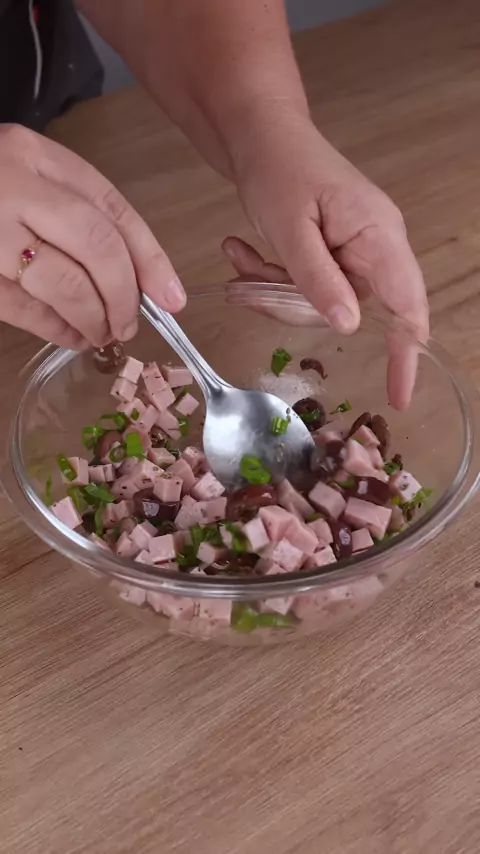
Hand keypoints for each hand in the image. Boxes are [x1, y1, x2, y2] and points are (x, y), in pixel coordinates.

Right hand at [0, 124, 185, 348]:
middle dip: (124, 296)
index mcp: (36, 156)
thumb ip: (79, 213)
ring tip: (104, 334)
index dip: (151, 260)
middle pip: (98, 247)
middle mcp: (13, 186)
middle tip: (131, 324)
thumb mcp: (30, 177)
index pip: (113, 210)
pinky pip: (23, 309)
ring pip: (64, 284)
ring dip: (94, 319)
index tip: (172, 298)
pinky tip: (74, 338)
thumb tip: (143, 281)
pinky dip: (57, 330)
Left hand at [225, 117, 428, 408]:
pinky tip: (241, 251)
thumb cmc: (280, 167)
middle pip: (347, 311)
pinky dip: (270, 278)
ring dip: (273, 290)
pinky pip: (304, 288)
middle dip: (292, 306)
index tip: (398, 396)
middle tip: (250, 284)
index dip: (406, 353)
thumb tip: (349, 326)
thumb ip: (318, 278)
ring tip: (239, 255)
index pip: (407, 305)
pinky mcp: (329, 255)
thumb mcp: (291, 227)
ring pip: (317, 304)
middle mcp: (374, 248)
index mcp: (379, 236)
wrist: (260, 134)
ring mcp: (352, 253)